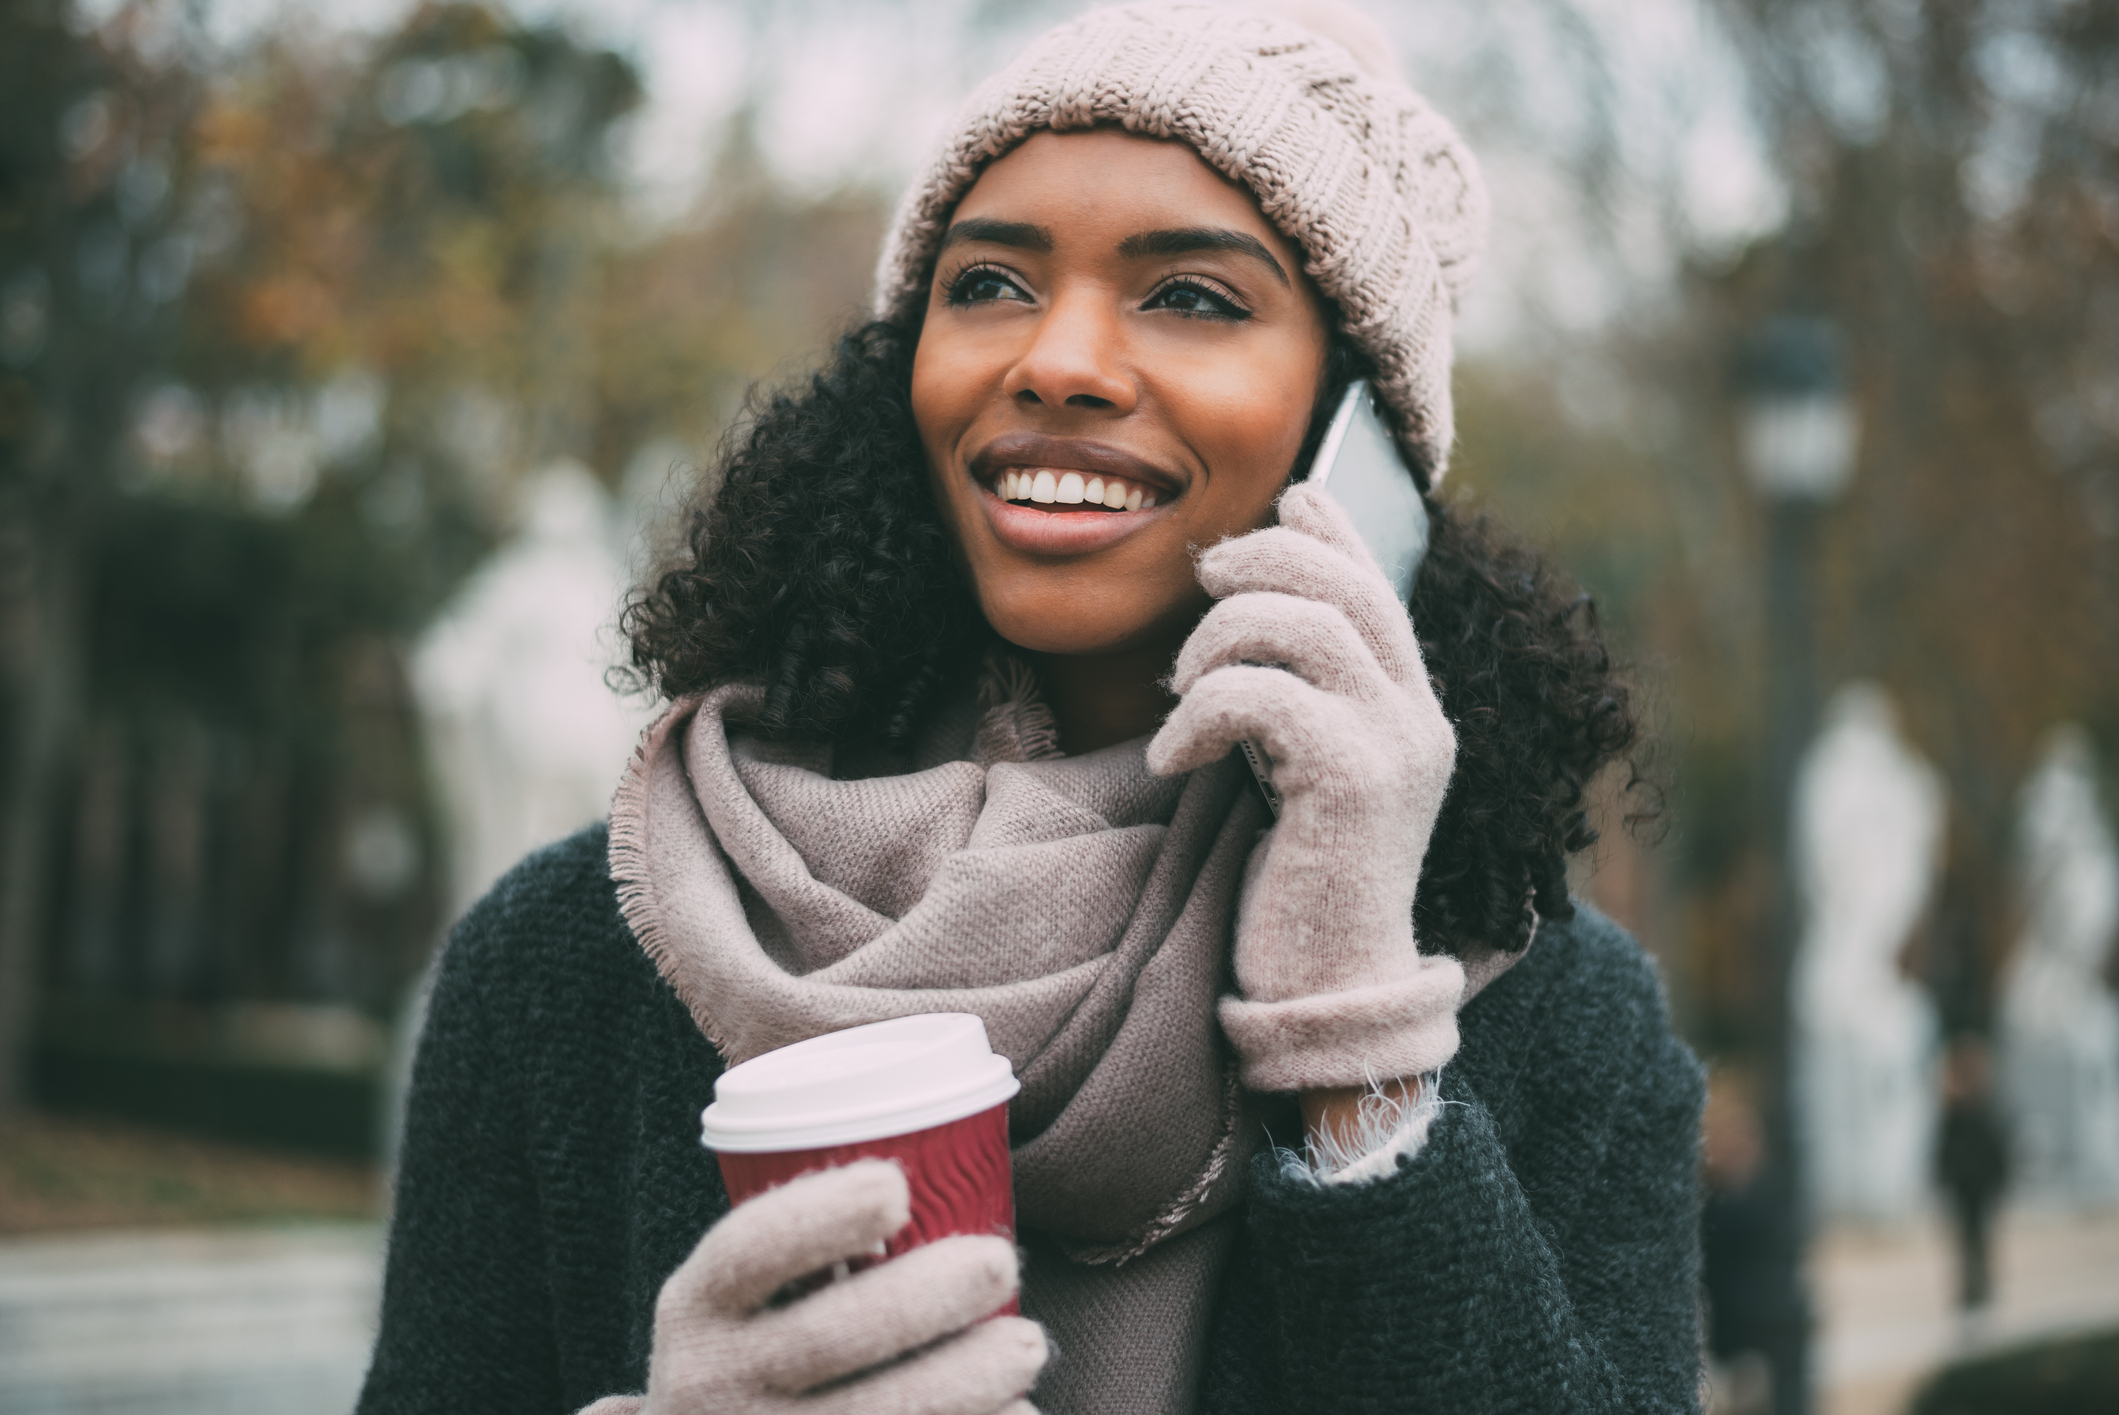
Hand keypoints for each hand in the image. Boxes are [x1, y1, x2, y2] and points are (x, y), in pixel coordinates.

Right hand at [641, 1160, 1046, 1414]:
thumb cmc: (758, 1353)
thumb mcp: (740, 1301)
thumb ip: (809, 1256)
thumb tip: (939, 1186)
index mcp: (695, 1308)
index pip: (747, 1251)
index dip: (822, 1215)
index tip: (895, 1184)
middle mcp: (709, 1384)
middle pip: (829, 1337)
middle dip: (928, 1296)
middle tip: (1000, 1260)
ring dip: (968, 1377)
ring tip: (1028, 1344)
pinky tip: (1017, 1413)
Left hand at [1148, 483, 1464, 1092]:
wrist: (1330, 992)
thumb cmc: (1297, 884)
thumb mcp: (1298, 772)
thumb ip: (1294, 700)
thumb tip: (1248, 612)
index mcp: (1411, 710)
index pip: (1378, 586)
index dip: (1331, 529)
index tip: (1287, 496)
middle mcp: (1419, 719)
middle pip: (1344, 584)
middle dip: (1263, 560)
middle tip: (1203, 584)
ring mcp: (1396, 747)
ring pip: (1304, 624)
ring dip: (1218, 641)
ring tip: (1177, 693)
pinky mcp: (1354, 783)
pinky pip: (1263, 695)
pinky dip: (1199, 713)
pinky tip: (1173, 758)